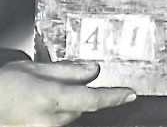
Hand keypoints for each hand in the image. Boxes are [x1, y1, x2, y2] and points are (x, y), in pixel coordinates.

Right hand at [0, 59, 136, 125]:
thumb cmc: (5, 85)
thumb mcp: (36, 68)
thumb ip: (68, 70)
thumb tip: (93, 70)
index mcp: (52, 98)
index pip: (93, 99)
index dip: (114, 97)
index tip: (130, 94)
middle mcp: (51, 119)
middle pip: (81, 107)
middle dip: (79, 93)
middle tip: (59, 82)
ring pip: (69, 115)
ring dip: (66, 102)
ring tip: (42, 91)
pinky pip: (57, 122)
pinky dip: (56, 111)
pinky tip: (41, 103)